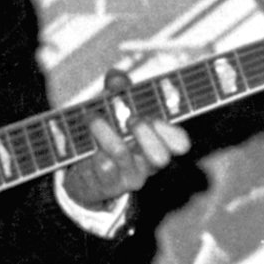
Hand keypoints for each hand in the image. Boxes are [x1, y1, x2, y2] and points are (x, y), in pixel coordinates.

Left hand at [58, 71, 191, 212]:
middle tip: (130, 119)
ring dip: (104, 129)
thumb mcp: (114, 112)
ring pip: (121, 152)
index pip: (180, 143)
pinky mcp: (107, 185)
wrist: (86, 176)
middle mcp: (148, 164)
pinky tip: (84, 140)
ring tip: (92, 117)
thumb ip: (118, 93)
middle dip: (144, 132)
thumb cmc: (107, 138)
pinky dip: (90, 146)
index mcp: (158, 144)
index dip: (171, 131)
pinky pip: (101, 164)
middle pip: (160, 156)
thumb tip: (116, 78)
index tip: (152, 116)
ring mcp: (129, 177)